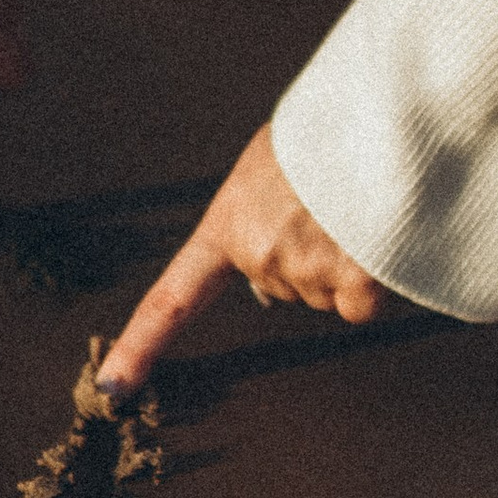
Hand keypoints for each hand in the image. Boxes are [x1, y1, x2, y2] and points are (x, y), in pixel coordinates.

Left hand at [96, 123, 392, 391]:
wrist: (384, 111)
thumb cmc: (331, 128)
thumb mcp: (271, 161)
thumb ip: (258, 216)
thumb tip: (264, 286)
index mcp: (230, 221)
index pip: (174, 297)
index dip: (141, 346)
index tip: (113, 386)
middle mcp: (258, 255)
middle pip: (285, 287)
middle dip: (310, 253)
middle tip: (333, 202)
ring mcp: (304, 270)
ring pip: (328, 295)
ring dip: (346, 259)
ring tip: (358, 207)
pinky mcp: (353, 282)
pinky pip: (362, 306)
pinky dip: (376, 282)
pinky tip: (379, 235)